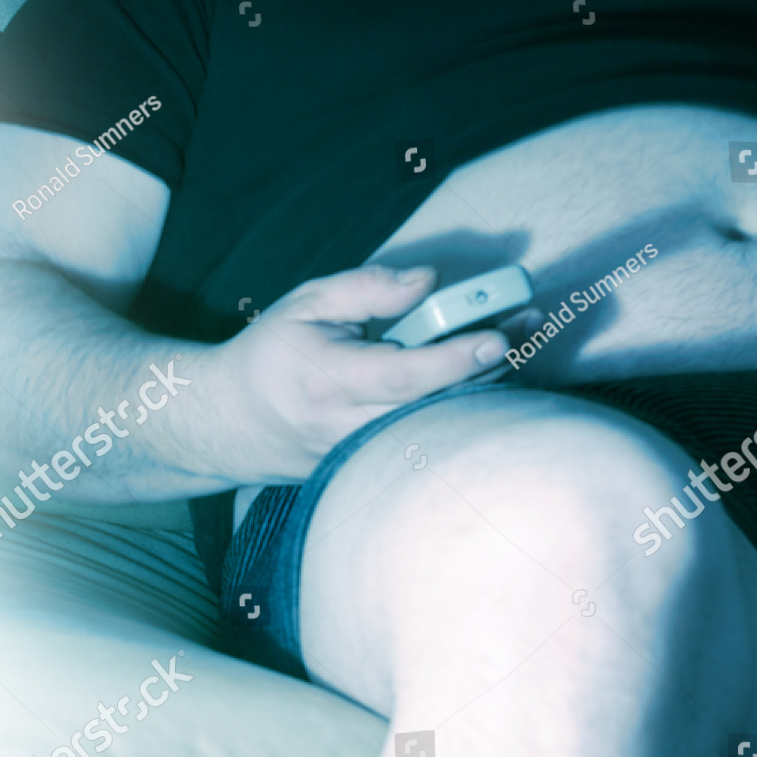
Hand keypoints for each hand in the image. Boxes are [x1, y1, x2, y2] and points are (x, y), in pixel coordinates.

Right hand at [213, 264, 508, 480]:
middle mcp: (345, 428)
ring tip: (517, 339)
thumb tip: (427, 281)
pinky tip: (483, 376)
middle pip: (433, 406)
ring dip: (483, 387)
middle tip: (526, 323)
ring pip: (437, 428)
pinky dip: (460, 410)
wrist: (229, 424)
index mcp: (325, 380)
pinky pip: (427, 441)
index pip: (401, 376)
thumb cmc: (271, 355)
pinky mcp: (371, 474)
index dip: (453, 359)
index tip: (497, 337)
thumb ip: (367, 289)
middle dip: (487, 367)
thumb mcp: (306, 303)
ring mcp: (360, 460)